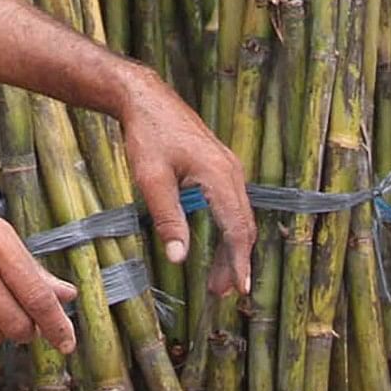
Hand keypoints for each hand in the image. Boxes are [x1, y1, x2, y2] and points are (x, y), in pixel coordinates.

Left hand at [118, 79, 258, 296]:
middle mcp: (232, 171)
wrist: (146, 99)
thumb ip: (169, 220)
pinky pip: (232, 204)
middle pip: (243, 225)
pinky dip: (228, 228)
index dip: (239, 262)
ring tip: (217, 278)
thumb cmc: (147, 136)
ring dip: (231, 247)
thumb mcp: (152, 181)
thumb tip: (179, 259)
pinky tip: (215, 244)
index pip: (237, 229)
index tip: (239, 289)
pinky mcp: (220, 166)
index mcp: (219, 176)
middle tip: (221, 292)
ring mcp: (228, 167)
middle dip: (235, 261)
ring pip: (239, 216)